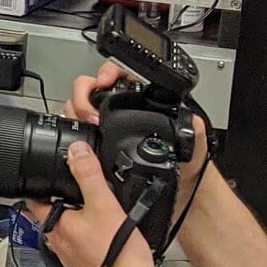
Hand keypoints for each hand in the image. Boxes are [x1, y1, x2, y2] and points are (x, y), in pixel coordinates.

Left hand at [29, 143, 162, 266]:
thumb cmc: (117, 251)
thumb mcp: (104, 203)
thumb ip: (88, 175)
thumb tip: (76, 152)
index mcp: (55, 225)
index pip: (34, 200)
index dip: (39, 186)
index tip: (44, 177)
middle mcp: (56, 242)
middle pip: (50, 215)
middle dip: (60, 202)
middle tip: (76, 191)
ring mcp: (67, 255)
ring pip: (64, 230)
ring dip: (73, 220)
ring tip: (91, 210)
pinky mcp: (81, 265)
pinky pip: (77, 244)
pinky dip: (84, 236)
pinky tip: (101, 233)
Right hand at [68, 61, 211, 195]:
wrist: (174, 193)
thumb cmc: (184, 168)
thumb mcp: (193, 146)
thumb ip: (193, 129)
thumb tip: (191, 119)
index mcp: (143, 102)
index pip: (120, 75)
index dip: (108, 73)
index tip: (104, 82)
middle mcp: (121, 111)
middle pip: (91, 88)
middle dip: (84, 96)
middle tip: (91, 114)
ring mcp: (105, 127)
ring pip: (78, 106)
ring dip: (76, 112)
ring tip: (87, 126)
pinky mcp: (95, 145)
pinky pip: (76, 130)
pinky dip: (72, 130)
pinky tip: (80, 139)